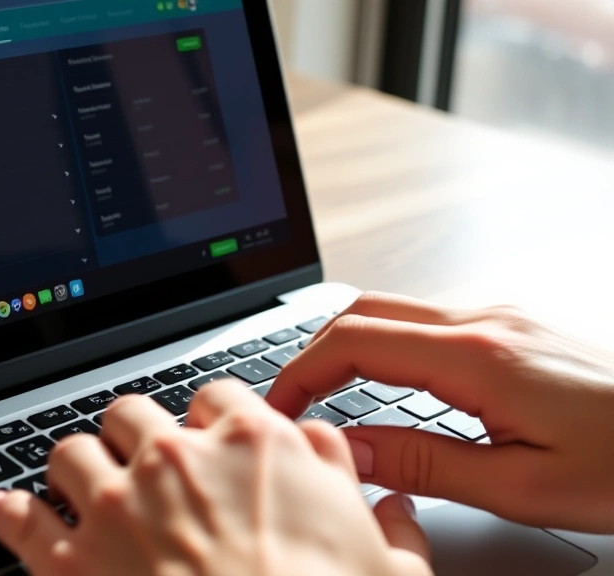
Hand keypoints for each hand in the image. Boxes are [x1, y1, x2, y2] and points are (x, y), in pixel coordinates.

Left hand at [0, 380, 430, 575]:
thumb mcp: (387, 569)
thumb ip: (382, 518)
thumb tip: (388, 500)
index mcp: (253, 447)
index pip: (218, 396)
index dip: (213, 421)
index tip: (212, 443)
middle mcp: (177, 462)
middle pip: (133, 412)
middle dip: (137, 436)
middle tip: (149, 469)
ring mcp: (117, 508)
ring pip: (72, 452)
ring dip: (78, 469)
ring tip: (86, 492)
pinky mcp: (71, 563)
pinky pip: (22, 519)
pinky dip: (11, 514)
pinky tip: (5, 511)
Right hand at [267, 292, 613, 533]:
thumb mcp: (520, 487)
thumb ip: (424, 464)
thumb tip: (351, 448)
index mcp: (478, 356)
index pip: (354, 340)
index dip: (300, 372)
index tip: (278, 408)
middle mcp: (485, 320)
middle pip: (363, 309)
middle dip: (312, 351)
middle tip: (291, 401)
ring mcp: (502, 317)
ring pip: (394, 311)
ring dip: (348, 346)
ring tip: (329, 398)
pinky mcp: (514, 328)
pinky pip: (428, 323)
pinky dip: (387, 348)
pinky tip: (387, 388)